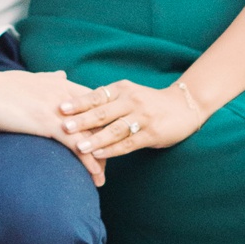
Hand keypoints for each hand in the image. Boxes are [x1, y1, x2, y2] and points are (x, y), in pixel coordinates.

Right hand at [0, 62, 107, 183]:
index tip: (105, 140)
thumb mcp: (29, 78)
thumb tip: (62, 74)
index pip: (93, 105)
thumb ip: (49, 79)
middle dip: (105, 143)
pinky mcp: (47, 123)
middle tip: (108, 163)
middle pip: (97, 121)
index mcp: (61, 83)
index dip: (101, 124)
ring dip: (100, 158)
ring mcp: (58, 109)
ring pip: (90, 135)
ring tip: (102, 178)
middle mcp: (65, 94)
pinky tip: (95, 176)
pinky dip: (89, 162)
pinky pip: (76, 145)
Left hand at [58, 74, 208, 163]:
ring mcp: (142, 117)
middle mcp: (132, 101)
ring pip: (115, 129)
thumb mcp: (128, 94)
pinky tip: (99, 154)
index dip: (78, 103)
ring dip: (95, 138)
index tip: (60, 108)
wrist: (184, 106)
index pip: (96, 96)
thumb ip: (107, 101)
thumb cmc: (148, 102)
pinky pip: (128, 143)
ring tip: (78, 146)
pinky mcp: (152, 133)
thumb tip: (74, 110)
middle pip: (103, 112)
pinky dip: (112, 149)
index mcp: (122, 89)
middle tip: (63, 127)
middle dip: (81, 121)